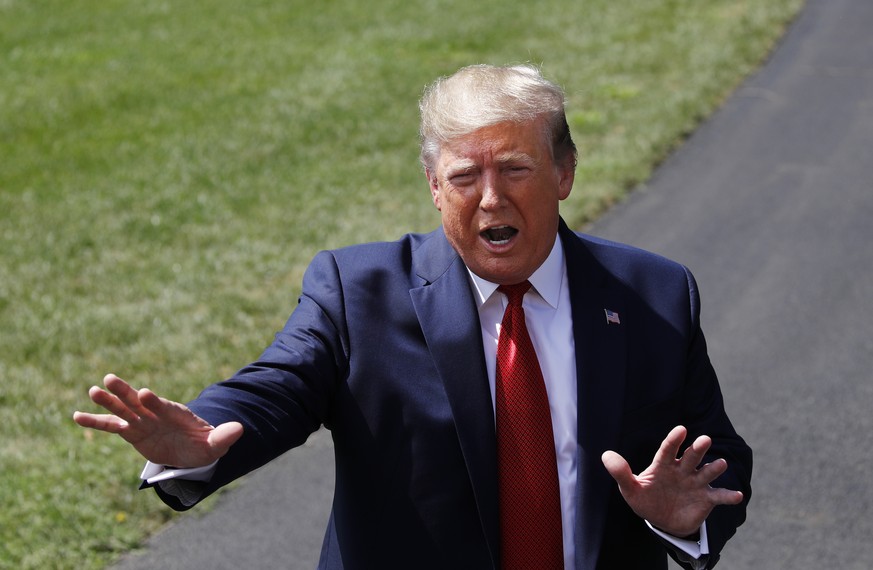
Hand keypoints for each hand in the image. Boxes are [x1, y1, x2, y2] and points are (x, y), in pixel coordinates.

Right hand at [73, 373, 242, 467]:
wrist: (193, 449)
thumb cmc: (204, 445)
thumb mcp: (216, 444)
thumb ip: (223, 436)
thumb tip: (240, 429)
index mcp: (176, 413)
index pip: (163, 406)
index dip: (154, 401)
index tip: (144, 393)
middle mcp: (156, 413)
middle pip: (138, 401)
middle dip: (125, 392)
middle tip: (109, 379)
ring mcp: (142, 421)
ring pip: (123, 410)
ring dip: (108, 402)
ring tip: (92, 391)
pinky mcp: (132, 432)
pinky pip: (111, 426)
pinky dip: (95, 422)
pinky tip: (76, 416)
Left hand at [601, 425, 743, 537]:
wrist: (663, 520)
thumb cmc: (645, 500)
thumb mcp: (631, 489)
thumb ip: (621, 473)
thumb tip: (606, 455)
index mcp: (664, 465)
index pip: (668, 449)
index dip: (674, 440)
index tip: (681, 429)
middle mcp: (682, 470)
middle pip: (691, 456)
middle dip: (698, 449)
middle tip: (704, 439)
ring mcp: (696, 483)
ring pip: (707, 472)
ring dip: (714, 468)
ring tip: (720, 464)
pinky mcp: (706, 499)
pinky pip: (719, 496)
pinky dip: (728, 496)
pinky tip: (737, 495)